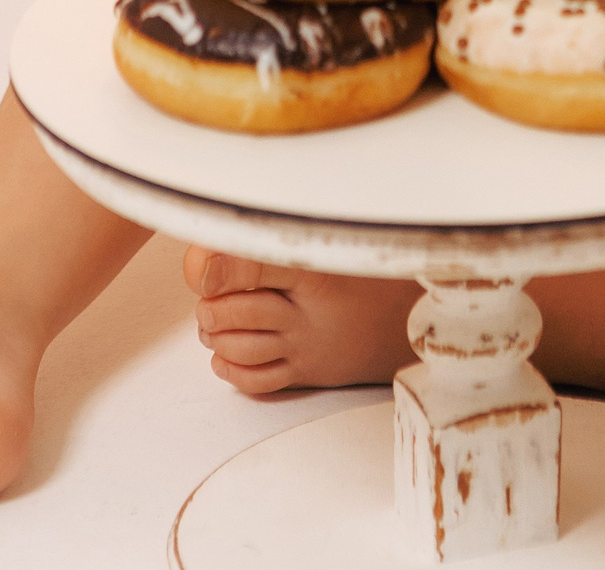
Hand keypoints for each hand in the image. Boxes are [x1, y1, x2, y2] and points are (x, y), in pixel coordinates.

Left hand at [182, 247, 416, 395]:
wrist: (402, 324)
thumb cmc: (362, 279)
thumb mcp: (333, 249)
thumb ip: (288, 239)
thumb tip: (237, 224)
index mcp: (316, 274)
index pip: (263, 267)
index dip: (227, 269)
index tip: (202, 271)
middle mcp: (308, 315)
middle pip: (244, 314)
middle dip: (212, 310)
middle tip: (204, 301)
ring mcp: (305, 348)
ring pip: (244, 349)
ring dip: (216, 339)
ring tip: (209, 326)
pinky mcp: (305, 373)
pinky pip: (259, 382)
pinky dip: (231, 371)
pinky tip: (222, 357)